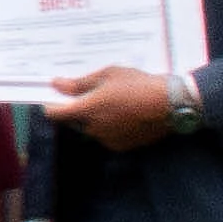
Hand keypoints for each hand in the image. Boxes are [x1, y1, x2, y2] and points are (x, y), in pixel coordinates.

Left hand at [45, 64, 184, 151]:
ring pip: (91, 128)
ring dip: (94, 117)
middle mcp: (94, 129)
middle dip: (76, 108)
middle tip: (89, 93)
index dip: (52, 104)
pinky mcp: (123, 145)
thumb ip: (79, 84)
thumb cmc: (137, 84)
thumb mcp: (107, 75)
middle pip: (73, 120)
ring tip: (111, 100)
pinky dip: (109, 125)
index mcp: (86, 110)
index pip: (55, 114)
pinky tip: (123, 112)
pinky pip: (107, 135)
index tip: (55, 96)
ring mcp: (108, 139)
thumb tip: (56, 85)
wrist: (170, 103)